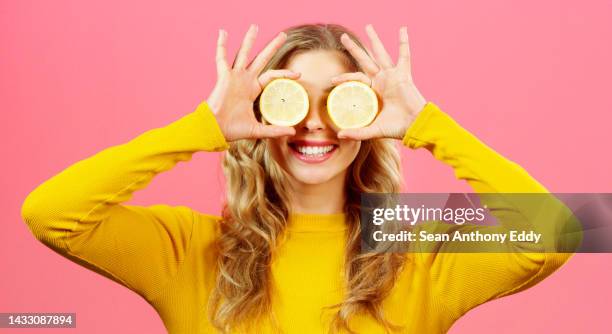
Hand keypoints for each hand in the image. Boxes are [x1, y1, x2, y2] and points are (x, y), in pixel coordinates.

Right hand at [206, 24, 298, 141]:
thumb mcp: (258, 129)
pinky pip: (221, 58)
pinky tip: (223, 33)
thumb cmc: (233, 130)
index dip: (284, 73)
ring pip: (243, 53)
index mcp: (252, 90)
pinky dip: (221, 45)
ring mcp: (234, 77)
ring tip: (255, 26)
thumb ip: (274, 130)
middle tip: (283, 35)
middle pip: (261, 58)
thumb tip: (293, 132)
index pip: (271, 76)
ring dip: (249, 40)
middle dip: (272, 47)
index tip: (299, 74)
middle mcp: (244, 80)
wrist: (216, 129)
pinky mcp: (224, 76)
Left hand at [332, 25, 426, 139]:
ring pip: (380, 54)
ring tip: (368, 27)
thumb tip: (339, 136)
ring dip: (374, 40)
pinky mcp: (403, 75)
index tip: (332, 80)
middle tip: (343, 37)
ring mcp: (392, 76)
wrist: (414, 126)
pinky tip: (402, 30)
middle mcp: (381, 81)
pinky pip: (404, 56)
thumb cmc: (396, 128)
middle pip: (365, 60)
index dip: (344, 77)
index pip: (355, 78)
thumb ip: (357, 133)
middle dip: (354, 49)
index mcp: (373, 91)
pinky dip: (404, 43)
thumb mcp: (373, 130)